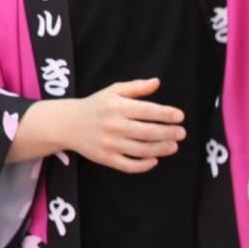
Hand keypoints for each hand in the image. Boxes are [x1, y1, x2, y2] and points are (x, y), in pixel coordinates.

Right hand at [63, 78, 184, 173]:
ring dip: (162, 149)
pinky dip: (144, 165)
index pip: (148, 110)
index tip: (179, 116)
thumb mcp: (112, 91)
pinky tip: (154, 159)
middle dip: (169, 133)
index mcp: (117, 107)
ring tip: (173, 146)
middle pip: (149, 132)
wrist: (67, 123)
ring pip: (142, 150)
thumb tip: (157, 82)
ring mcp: (109, 143)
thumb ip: (136, 87)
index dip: (167, 114)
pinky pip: (129, 165)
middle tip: (181, 133)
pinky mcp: (105, 158)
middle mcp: (114, 125)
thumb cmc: (95, 105)